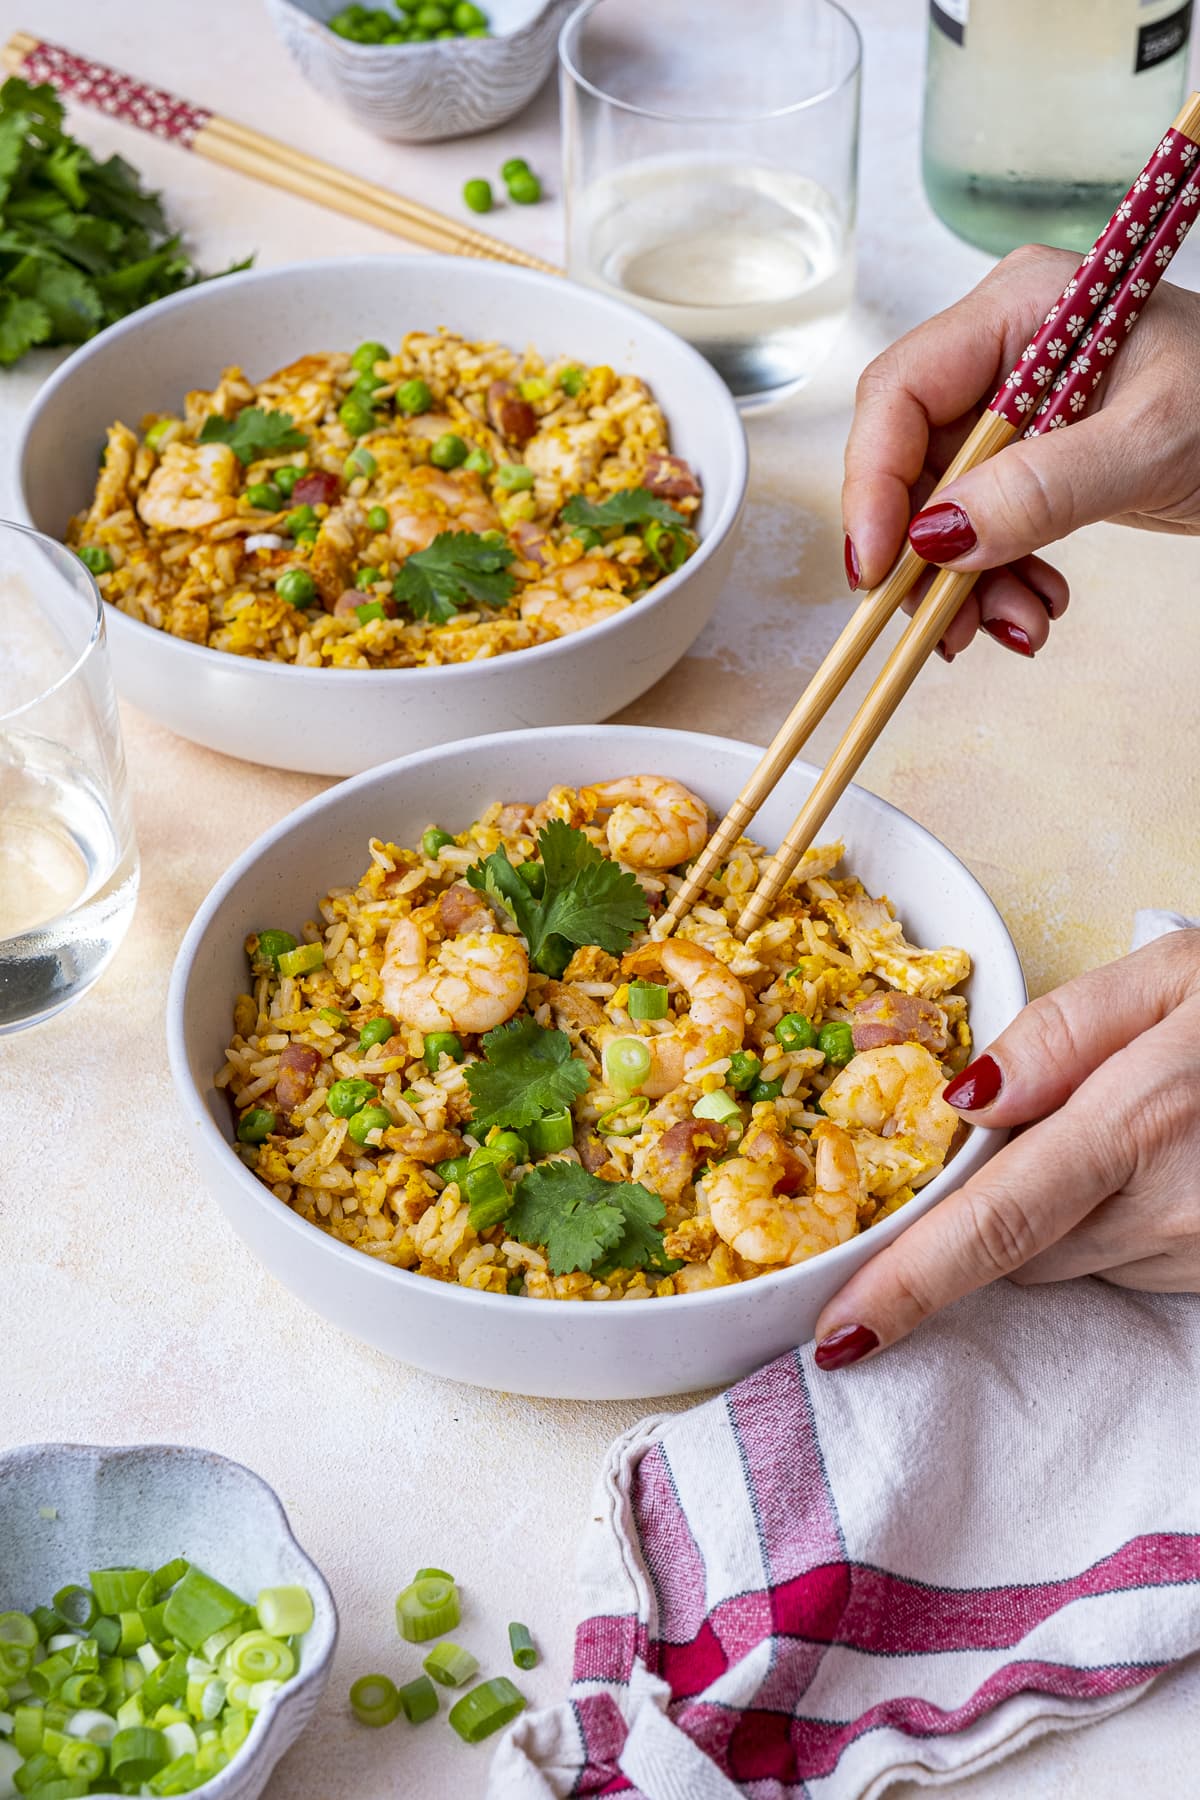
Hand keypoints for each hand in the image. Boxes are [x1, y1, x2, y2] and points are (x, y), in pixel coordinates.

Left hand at [812, 928, 1199, 1368]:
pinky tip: (1161, 1158)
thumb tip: (961, 1101)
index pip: (991, 1229)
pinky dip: (1108, 1219)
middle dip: (986, 1203)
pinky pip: (1121, 1260)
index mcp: (1135, 1128)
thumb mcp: (1175, 977)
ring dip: (1053, 1209)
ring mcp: (1197, 1256)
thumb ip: (1060, 1033)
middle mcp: (1166, 1213)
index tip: (838, 1335)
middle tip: (1030, 1119)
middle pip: (1011, 1248)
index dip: (908, 1287)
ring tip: (1122, 1126)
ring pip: (1064, 1258)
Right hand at [841, 249, 1199, 659]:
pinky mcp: (1032, 462)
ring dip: (965, 584)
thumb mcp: (1153, 442)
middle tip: (948, 626)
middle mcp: (1002, 353)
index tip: (879, 568)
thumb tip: (940, 537)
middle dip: (927, 554)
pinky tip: (1039, 605)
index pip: (901, 392)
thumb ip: (1047, 487)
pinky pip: (982, 529)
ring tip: (1020, 626)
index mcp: (1019, 308)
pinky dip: (998, 580)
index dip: (874, 483)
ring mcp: (1014, 410)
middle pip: (910, 462)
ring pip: (941, 511)